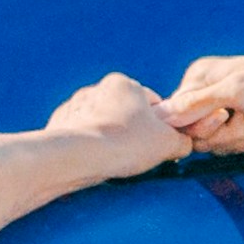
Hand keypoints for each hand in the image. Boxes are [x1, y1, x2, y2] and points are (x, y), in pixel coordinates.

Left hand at [42, 72, 187, 179]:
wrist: (77, 156)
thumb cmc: (125, 143)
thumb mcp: (168, 143)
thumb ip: (181, 140)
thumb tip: (183, 144)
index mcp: (125, 84)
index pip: (151, 102)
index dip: (158, 124)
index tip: (157, 143)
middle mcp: (98, 89)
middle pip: (123, 111)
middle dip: (130, 129)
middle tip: (136, 154)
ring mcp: (75, 105)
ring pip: (100, 121)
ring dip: (108, 136)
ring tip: (113, 158)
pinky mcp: (59, 123)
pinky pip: (79, 132)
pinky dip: (87, 144)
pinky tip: (92, 159)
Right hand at [166, 49, 243, 155]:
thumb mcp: (236, 91)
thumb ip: (196, 104)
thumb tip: (160, 116)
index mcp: (202, 77)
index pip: (178, 115)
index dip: (200, 126)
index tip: (224, 117)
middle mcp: (211, 94)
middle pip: (198, 135)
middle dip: (227, 134)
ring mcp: (229, 113)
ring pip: (218, 145)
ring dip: (243, 139)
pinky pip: (236, 150)